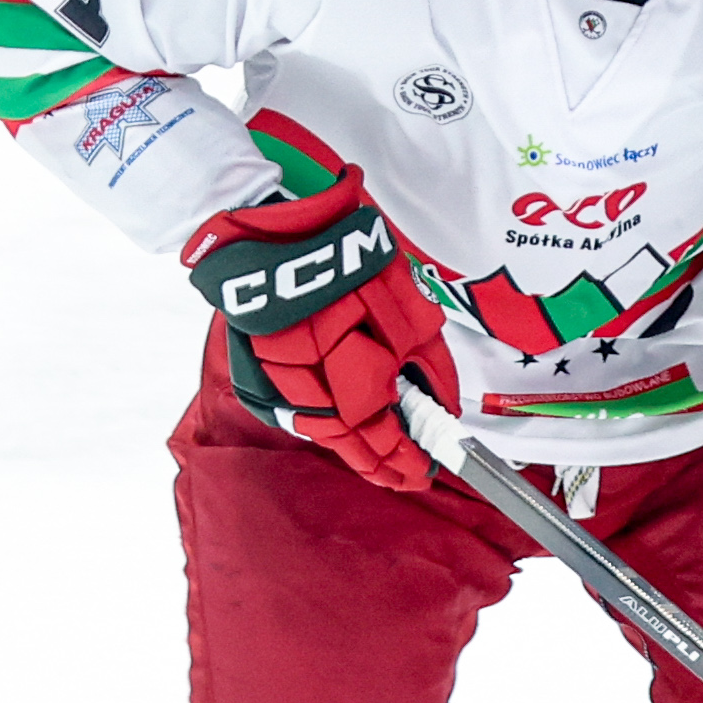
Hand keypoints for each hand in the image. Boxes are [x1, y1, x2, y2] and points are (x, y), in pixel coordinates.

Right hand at [181, 178, 454, 487]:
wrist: (292, 228)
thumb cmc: (359, 265)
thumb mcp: (414, 316)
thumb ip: (430, 370)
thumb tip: (442, 408)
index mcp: (351, 371)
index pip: (379, 436)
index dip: (402, 459)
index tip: (424, 471)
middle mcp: (311, 383)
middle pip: (346, 439)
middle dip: (378, 461)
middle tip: (403, 474)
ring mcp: (279, 376)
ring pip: (318, 426)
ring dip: (351, 446)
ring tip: (380, 460)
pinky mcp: (261, 366)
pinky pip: (295, 404)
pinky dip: (323, 419)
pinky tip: (345, 427)